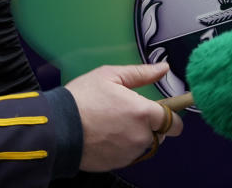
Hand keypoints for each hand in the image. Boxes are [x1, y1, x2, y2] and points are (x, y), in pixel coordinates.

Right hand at [64, 63, 183, 171]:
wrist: (58, 127)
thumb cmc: (81, 100)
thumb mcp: (109, 75)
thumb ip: (141, 73)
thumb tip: (162, 68)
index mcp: (143, 113)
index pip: (174, 122)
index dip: (169, 115)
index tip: (161, 110)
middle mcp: (140, 136)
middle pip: (159, 134)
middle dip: (148, 124)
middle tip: (126, 112)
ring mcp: (130, 153)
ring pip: (142, 144)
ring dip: (134, 135)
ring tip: (110, 122)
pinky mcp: (118, 163)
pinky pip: (128, 154)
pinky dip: (121, 146)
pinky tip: (105, 133)